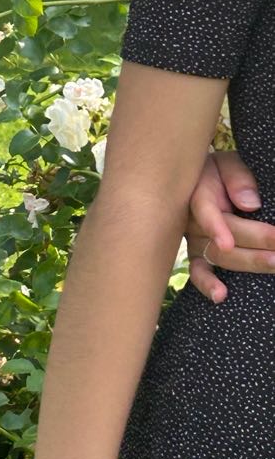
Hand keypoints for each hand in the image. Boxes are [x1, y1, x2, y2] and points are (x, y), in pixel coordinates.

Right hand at [186, 150, 274, 301]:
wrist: (197, 179)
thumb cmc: (217, 171)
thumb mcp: (227, 163)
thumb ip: (237, 177)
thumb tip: (250, 204)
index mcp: (196, 193)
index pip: (203, 208)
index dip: (217, 225)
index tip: (234, 238)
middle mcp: (191, 220)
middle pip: (220, 236)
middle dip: (255, 241)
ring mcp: (194, 240)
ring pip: (217, 256)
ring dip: (247, 262)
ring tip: (273, 263)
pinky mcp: (198, 254)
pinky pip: (199, 272)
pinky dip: (207, 284)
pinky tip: (221, 296)